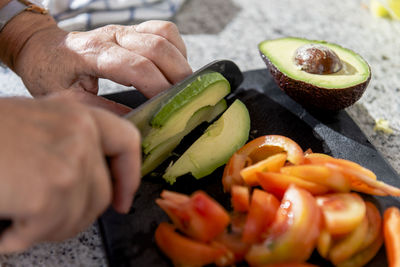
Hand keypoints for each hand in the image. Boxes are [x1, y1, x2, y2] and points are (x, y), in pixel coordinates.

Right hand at [0, 94, 140, 252]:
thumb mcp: (35, 124)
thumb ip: (70, 140)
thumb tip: (96, 175)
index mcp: (77, 114)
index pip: (127, 142)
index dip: (129, 175)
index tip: (122, 199)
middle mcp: (80, 131)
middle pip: (101, 193)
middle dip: (74, 217)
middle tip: (43, 220)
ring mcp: (69, 159)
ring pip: (79, 217)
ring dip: (45, 228)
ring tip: (17, 215)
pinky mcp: (50, 188)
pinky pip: (48, 229)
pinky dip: (20, 237)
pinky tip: (4, 221)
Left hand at [1, 14, 191, 114]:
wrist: (42, 48)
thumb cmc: (51, 72)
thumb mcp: (70, 99)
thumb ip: (105, 111)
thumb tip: (136, 122)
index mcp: (94, 52)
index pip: (137, 67)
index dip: (158, 87)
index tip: (168, 107)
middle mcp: (112, 36)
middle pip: (158, 48)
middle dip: (177, 75)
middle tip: (183, 99)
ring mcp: (124, 30)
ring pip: (165, 35)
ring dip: (179, 60)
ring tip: (181, 84)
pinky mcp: (132, 30)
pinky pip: (165, 31)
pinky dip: (176, 48)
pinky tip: (172, 67)